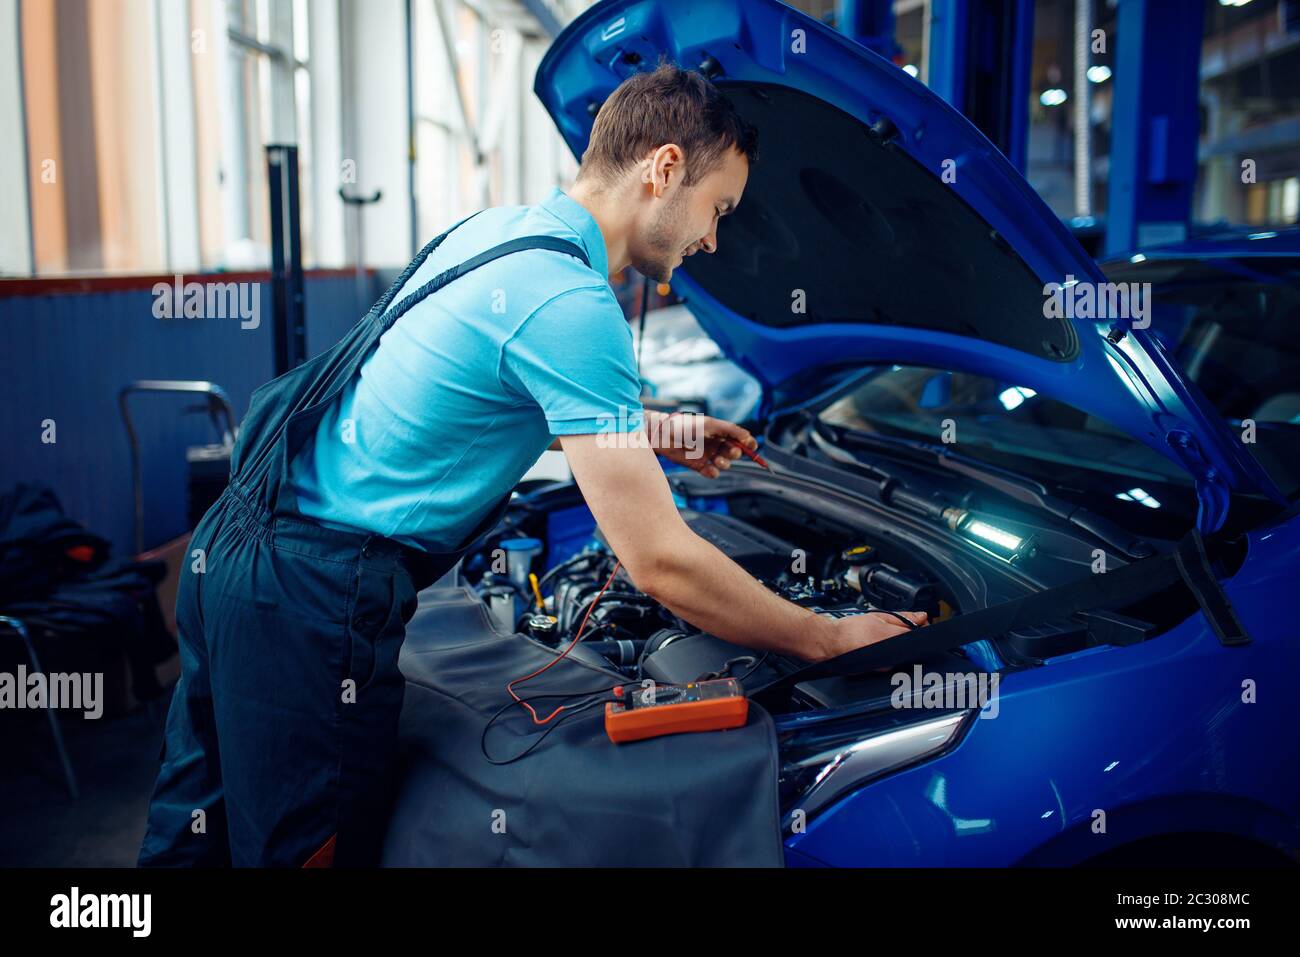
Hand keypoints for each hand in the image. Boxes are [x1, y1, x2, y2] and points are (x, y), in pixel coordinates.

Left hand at [648, 411, 756, 478]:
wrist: (663, 436)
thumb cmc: (686, 425)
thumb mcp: (710, 424)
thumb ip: (731, 430)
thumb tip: (748, 437)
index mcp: (721, 432)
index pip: (741, 439)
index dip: (749, 443)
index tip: (752, 447)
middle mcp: (716, 444)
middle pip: (735, 452)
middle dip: (735, 453)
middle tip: (730, 451)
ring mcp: (708, 455)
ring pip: (725, 464)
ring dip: (725, 463)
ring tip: (717, 460)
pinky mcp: (699, 466)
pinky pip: (712, 473)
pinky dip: (713, 472)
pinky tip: (709, 468)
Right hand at [807, 610, 928, 662]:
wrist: (831, 643)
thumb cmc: (850, 630)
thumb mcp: (879, 616)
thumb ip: (903, 616)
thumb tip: (921, 616)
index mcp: (894, 639)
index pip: (919, 634)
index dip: (921, 627)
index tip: (918, 622)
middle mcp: (893, 656)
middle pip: (912, 644)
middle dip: (909, 635)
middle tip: (895, 627)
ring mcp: (887, 665)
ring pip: (902, 652)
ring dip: (898, 644)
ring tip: (881, 636)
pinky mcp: (880, 670)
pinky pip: (892, 659)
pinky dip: (889, 652)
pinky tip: (876, 645)